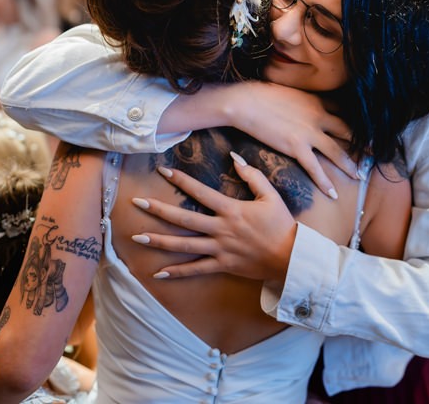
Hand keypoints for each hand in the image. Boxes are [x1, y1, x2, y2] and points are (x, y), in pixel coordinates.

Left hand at [130, 152, 296, 281]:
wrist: (291, 257)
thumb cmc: (282, 224)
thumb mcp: (271, 195)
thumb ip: (252, 175)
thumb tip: (234, 156)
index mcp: (232, 210)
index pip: (200, 193)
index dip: (181, 180)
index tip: (163, 171)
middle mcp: (222, 229)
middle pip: (184, 219)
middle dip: (159, 210)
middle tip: (137, 202)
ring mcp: (220, 249)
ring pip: (184, 245)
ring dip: (159, 241)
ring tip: (137, 236)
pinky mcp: (223, 265)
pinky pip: (196, 270)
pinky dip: (177, 273)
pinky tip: (158, 273)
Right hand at [223, 82, 356, 195]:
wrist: (246, 102)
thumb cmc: (261, 94)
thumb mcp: (289, 92)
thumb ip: (302, 100)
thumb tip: (302, 106)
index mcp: (316, 101)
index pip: (342, 111)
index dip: (354, 121)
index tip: (364, 129)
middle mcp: (319, 116)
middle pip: (347, 130)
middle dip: (362, 143)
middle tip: (375, 152)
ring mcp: (309, 132)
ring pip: (337, 152)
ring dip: (350, 165)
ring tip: (361, 176)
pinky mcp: (296, 147)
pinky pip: (315, 168)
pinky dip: (325, 182)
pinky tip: (333, 194)